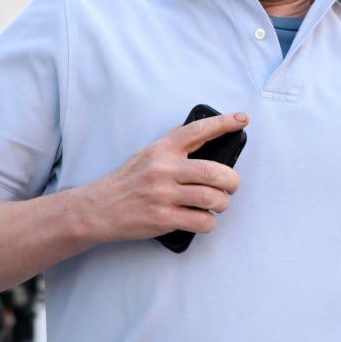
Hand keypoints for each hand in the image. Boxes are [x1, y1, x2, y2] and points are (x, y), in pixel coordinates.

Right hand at [79, 111, 248, 242]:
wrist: (98, 208)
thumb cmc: (127, 180)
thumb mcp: (146, 154)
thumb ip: (172, 145)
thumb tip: (202, 134)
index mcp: (162, 149)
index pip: (198, 131)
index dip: (224, 123)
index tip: (242, 119)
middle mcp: (164, 169)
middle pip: (214, 172)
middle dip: (232, 181)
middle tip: (232, 185)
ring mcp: (163, 195)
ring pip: (211, 198)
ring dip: (222, 204)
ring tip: (218, 204)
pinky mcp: (163, 219)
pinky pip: (201, 221)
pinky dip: (208, 222)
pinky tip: (203, 219)